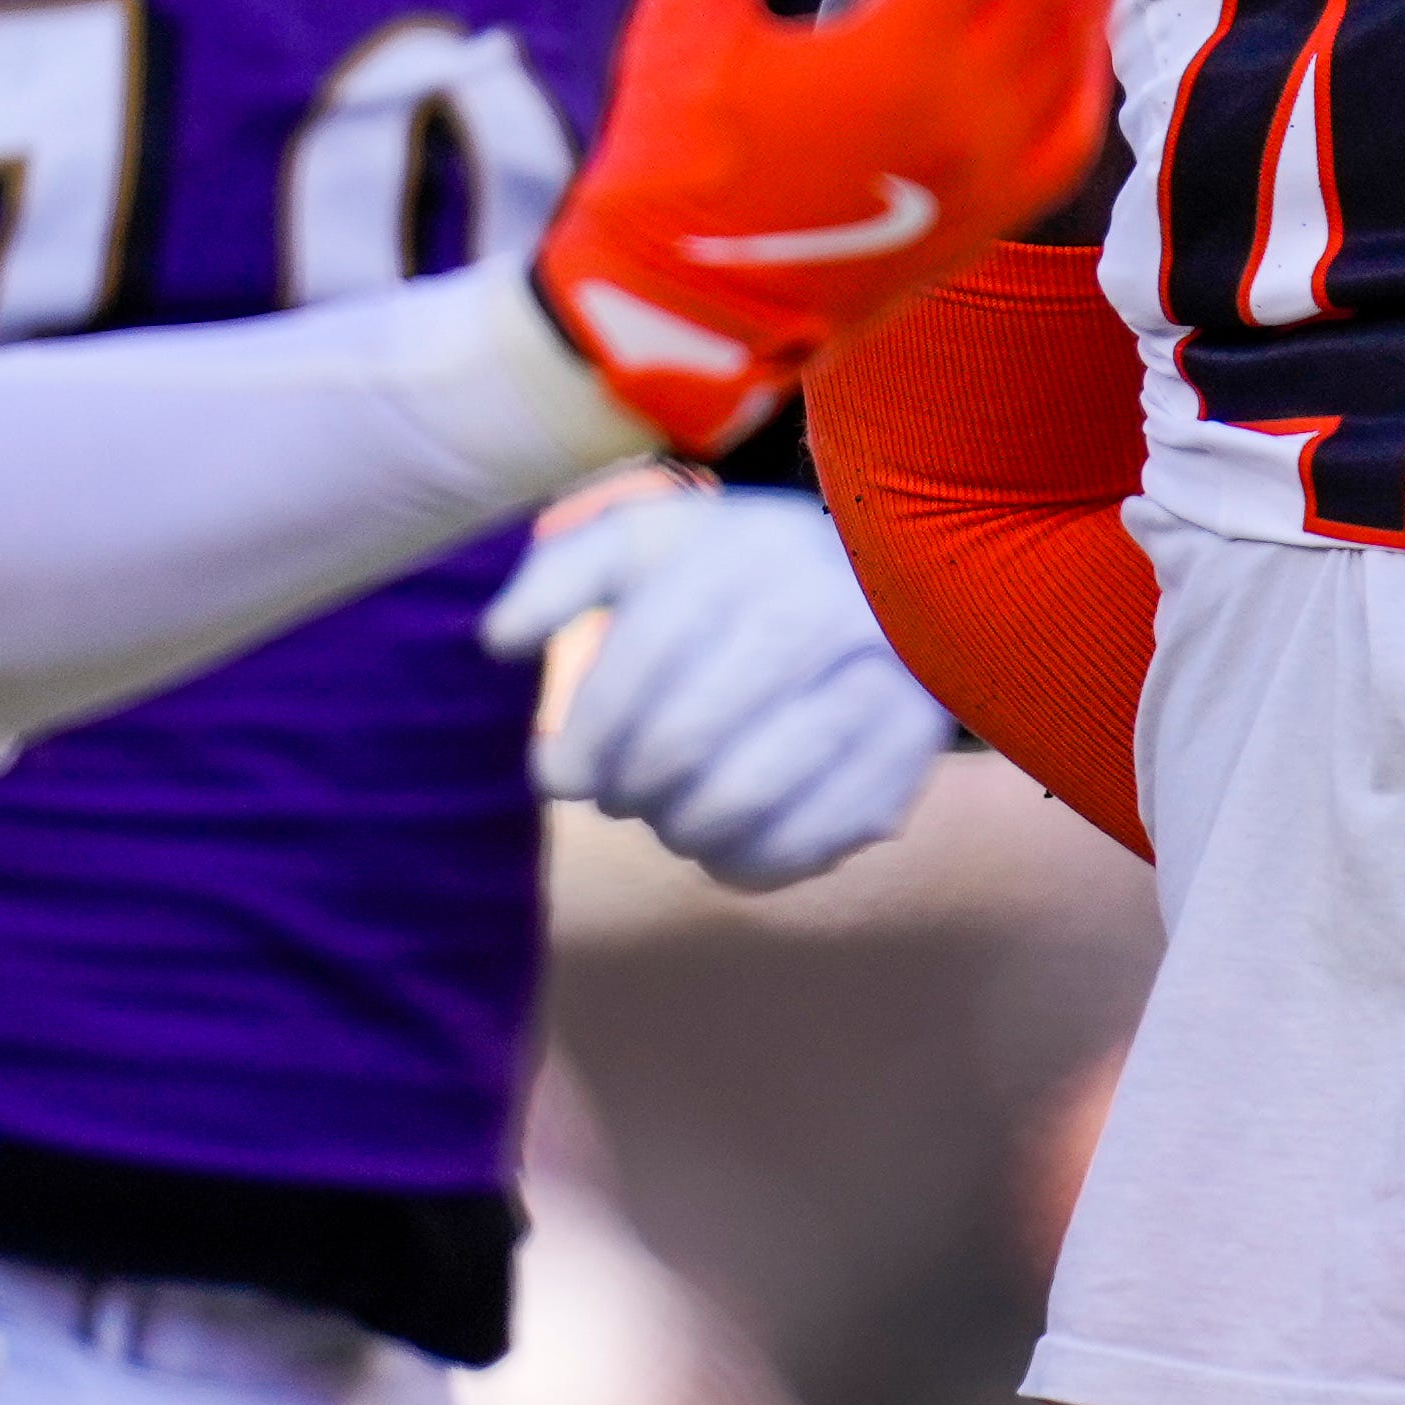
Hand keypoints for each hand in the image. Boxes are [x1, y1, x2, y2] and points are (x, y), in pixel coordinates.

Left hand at [486, 484, 956, 891]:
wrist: (893, 583)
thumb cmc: (737, 568)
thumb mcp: (648, 540)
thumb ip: (559, 575)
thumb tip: (498, 643)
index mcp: (748, 554)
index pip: (642, 665)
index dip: (584, 739)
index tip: (554, 775)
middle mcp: (824, 616)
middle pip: (683, 744)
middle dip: (624, 789)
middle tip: (614, 796)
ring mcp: (880, 691)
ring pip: (740, 804)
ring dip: (676, 829)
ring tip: (667, 813)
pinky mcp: (907, 760)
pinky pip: (803, 846)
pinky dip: (743, 864)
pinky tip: (722, 840)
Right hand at [534, 0, 1130, 450]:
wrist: (681, 326)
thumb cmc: (672, 172)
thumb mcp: (684, 15)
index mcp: (897, 55)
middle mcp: (966, 113)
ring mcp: (989, 171)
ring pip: (1072, 34)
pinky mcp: (990, 217)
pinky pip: (1070, 118)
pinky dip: (1086, 48)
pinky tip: (1086, 8)